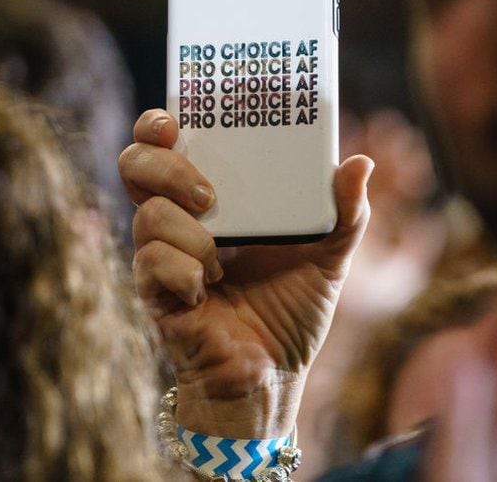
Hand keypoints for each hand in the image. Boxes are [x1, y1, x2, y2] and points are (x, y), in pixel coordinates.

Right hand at [118, 109, 372, 437]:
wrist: (274, 373)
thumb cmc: (292, 309)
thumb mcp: (329, 256)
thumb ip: (346, 212)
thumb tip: (361, 162)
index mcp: (212, 198)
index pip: (165, 145)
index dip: (157, 124)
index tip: (176, 122)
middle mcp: (178, 219)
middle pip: (135, 166)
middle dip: (166, 169)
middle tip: (208, 194)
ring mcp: (162, 254)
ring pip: (147, 216)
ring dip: (189, 234)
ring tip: (222, 260)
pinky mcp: (155, 291)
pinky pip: (152, 264)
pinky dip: (185, 272)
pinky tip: (207, 289)